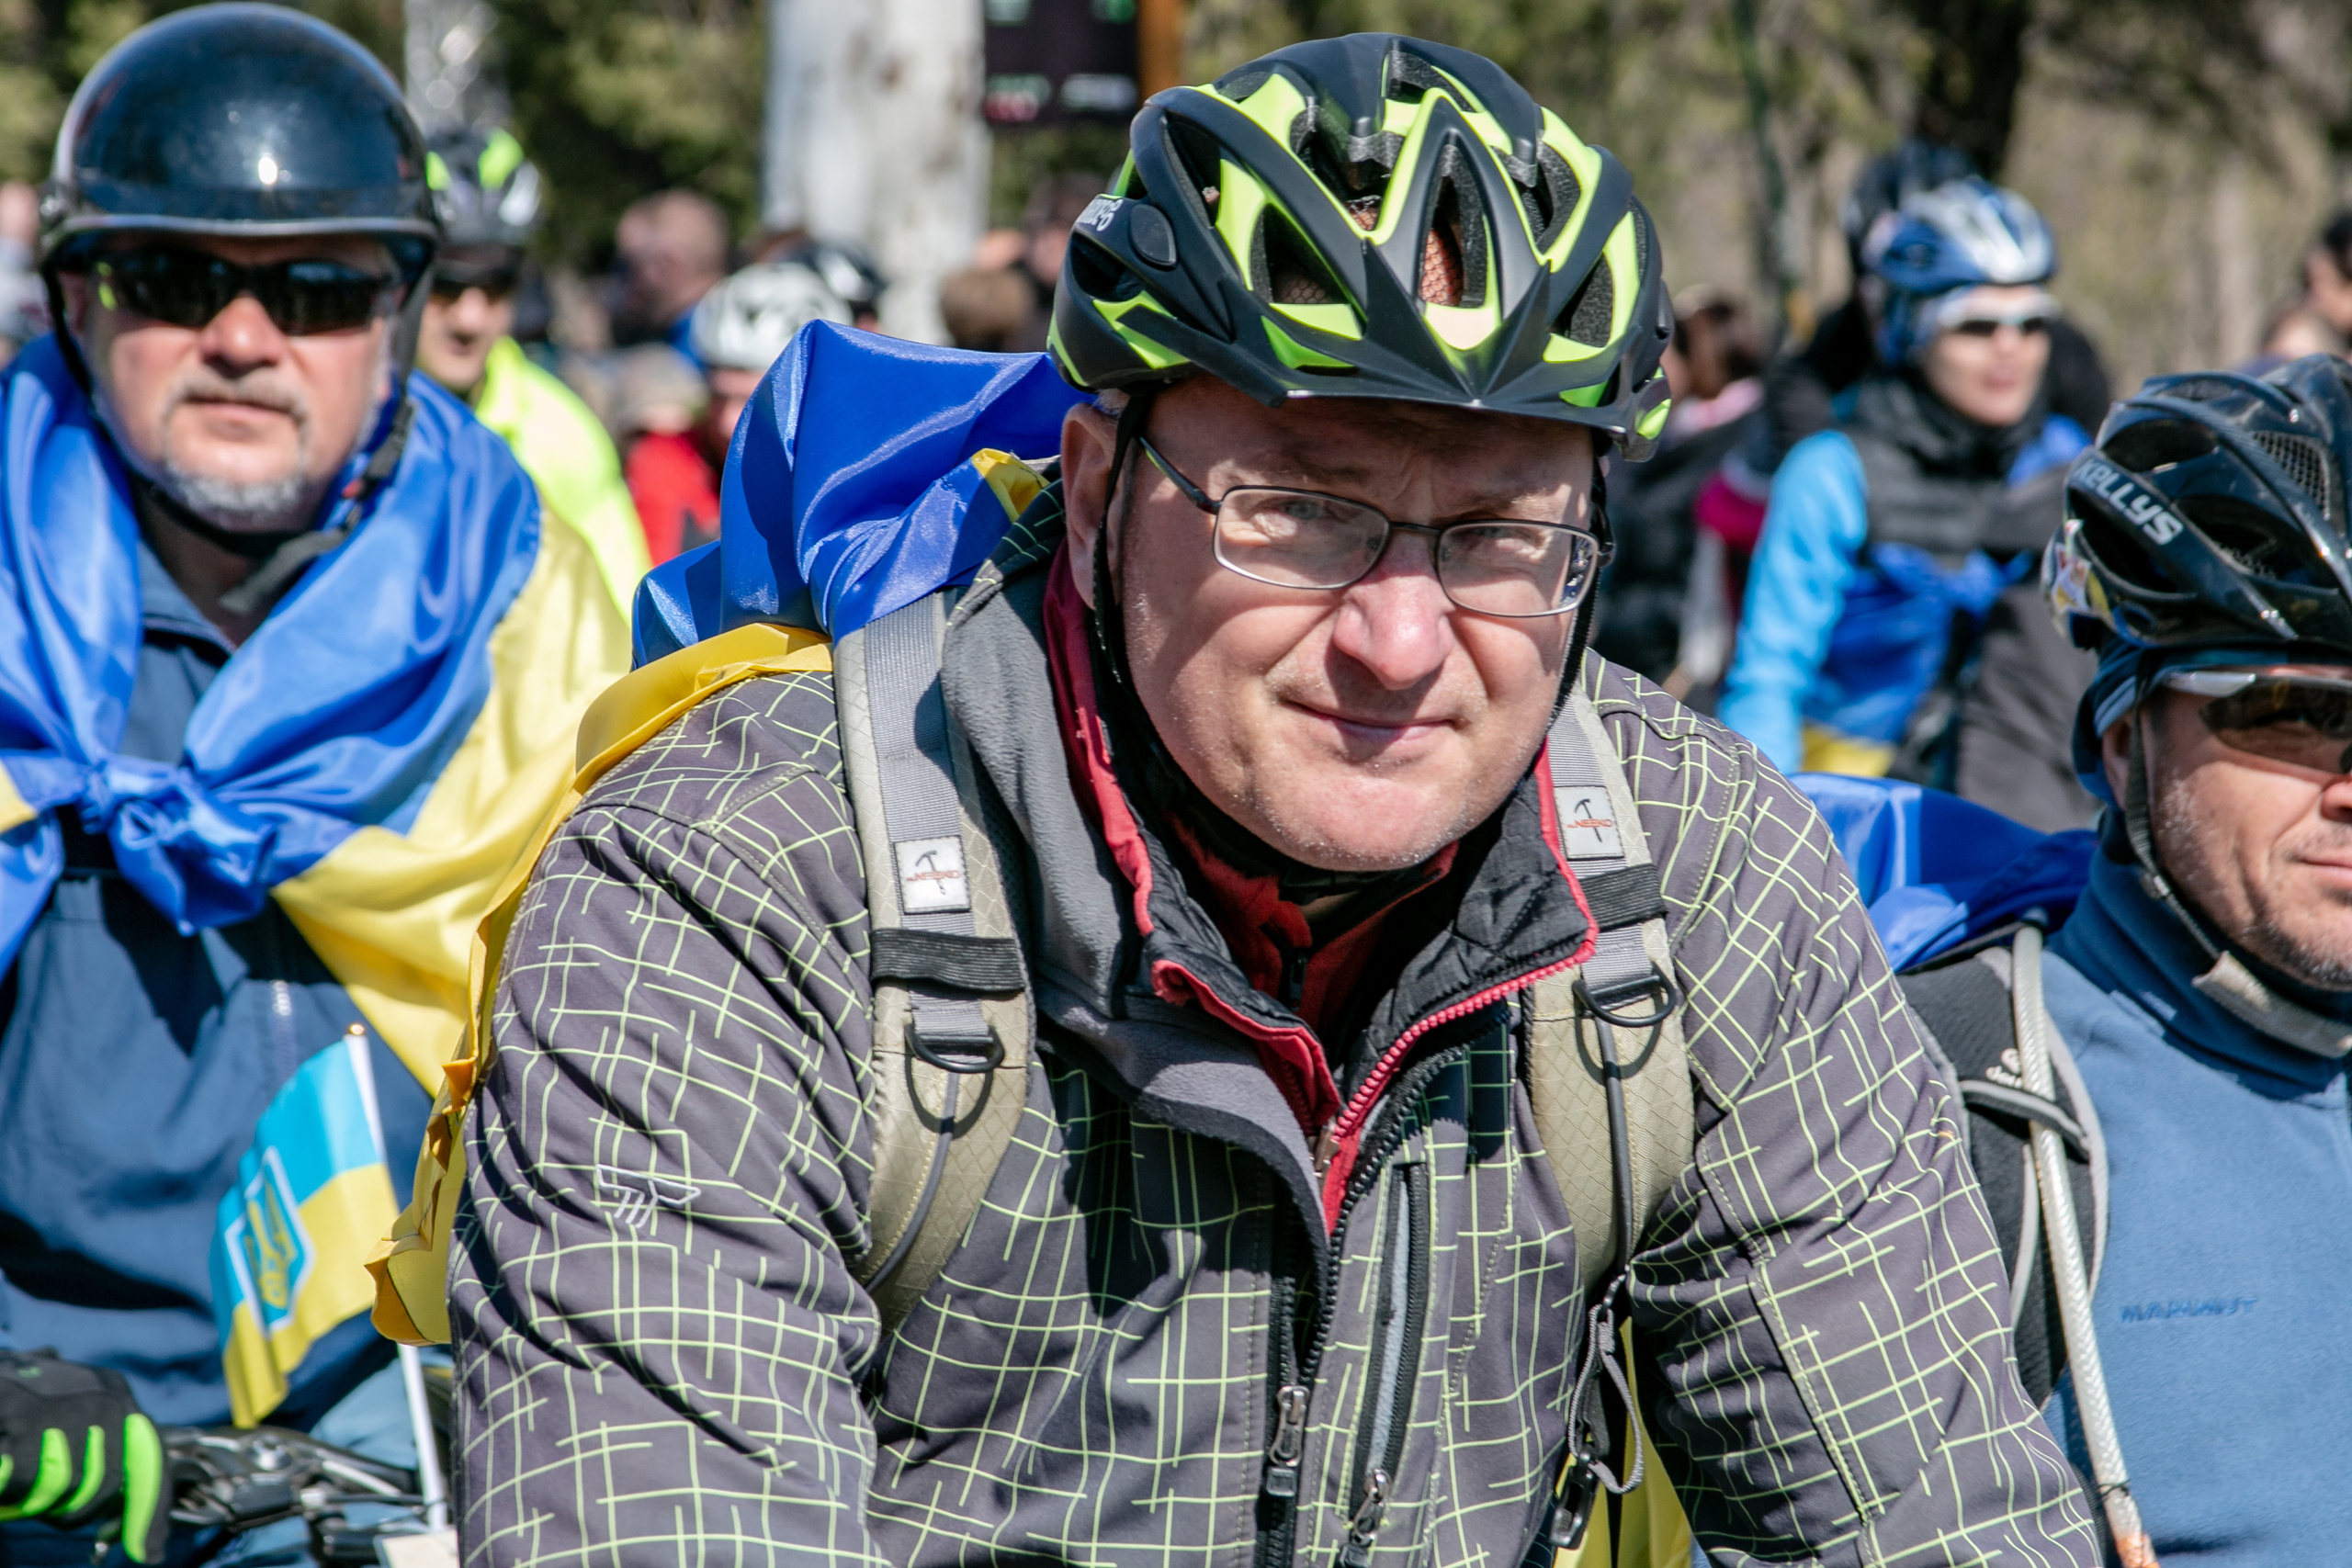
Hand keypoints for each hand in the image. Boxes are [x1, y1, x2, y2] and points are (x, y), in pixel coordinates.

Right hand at [0, 1352, 166, 1562]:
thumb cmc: (28, 1402)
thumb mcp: (76, 1416)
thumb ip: (104, 1454)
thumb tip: (118, 1519)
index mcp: (119, 1396)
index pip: (152, 1460)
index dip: (151, 1511)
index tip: (148, 1554)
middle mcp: (104, 1398)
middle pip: (104, 1485)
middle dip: (71, 1507)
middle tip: (41, 1497)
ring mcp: (69, 1406)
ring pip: (63, 1488)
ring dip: (34, 1497)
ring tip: (17, 1475)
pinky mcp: (26, 1418)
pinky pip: (25, 1480)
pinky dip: (10, 1488)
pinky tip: (4, 1474)